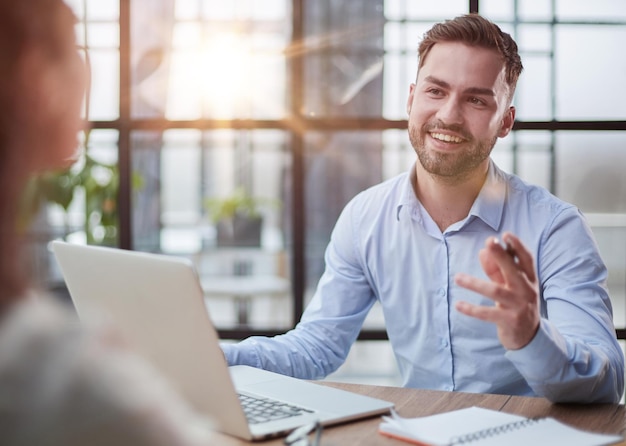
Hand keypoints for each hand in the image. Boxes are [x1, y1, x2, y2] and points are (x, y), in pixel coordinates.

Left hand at [454, 232, 539, 349]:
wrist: (529, 336)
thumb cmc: (516, 304)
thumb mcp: (510, 286)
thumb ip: (496, 269)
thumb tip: (482, 251)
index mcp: (529, 279)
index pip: (526, 260)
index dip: (518, 246)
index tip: (506, 234)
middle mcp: (526, 291)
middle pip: (513, 271)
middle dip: (501, 256)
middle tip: (489, 242)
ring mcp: (519, 306)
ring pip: (496, 292)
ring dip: (475, 283)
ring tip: (457, 278)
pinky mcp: (509, 321)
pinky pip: (487, 314)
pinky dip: (472, 309)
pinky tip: (458, 305)